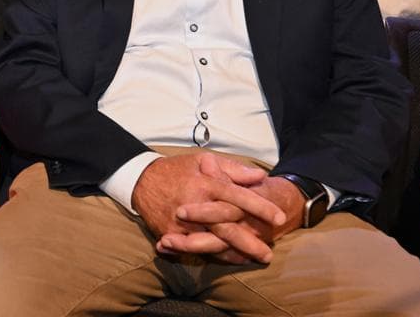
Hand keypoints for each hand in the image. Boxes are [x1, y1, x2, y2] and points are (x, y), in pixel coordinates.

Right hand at [133, 152, 284, 263]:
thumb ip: (232, 169)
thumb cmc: (177, 170)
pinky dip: (212, 255)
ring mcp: (181, 222)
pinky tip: (229, 259)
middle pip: (227, 226)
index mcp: (205, 183)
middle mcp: (195, 204)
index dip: (259, 206)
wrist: (141, 180)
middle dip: (249, 241)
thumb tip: (259, 176)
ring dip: (233, 253)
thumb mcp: (203, 160)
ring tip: (252, 260)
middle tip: (268, 252)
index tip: (279, 217)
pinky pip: (194, 249)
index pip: (237, 196)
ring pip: (212, 241)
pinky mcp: (170, 234)